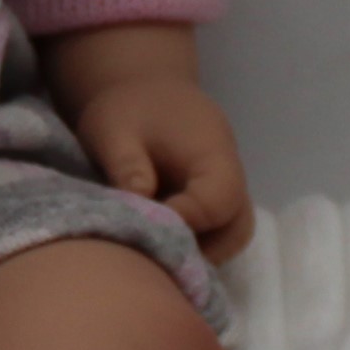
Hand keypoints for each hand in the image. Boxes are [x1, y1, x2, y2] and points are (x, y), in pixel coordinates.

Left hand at [44, 20, 253, 261]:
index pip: (217, 202)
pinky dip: (193, 246)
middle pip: (236, 228)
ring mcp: (225, 190)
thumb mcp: (112, 129)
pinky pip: (215, 232)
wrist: (142, 91)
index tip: (144, 229)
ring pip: (230, 235)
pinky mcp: (211, 200)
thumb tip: (140, 201)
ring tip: (154, 258)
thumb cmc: (127, 109)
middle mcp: (230, 177)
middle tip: (154, 258)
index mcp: (213, 154)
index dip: (185, 222)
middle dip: (201, 252)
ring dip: (199, 254)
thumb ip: (127, 165)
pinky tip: (156, 249)